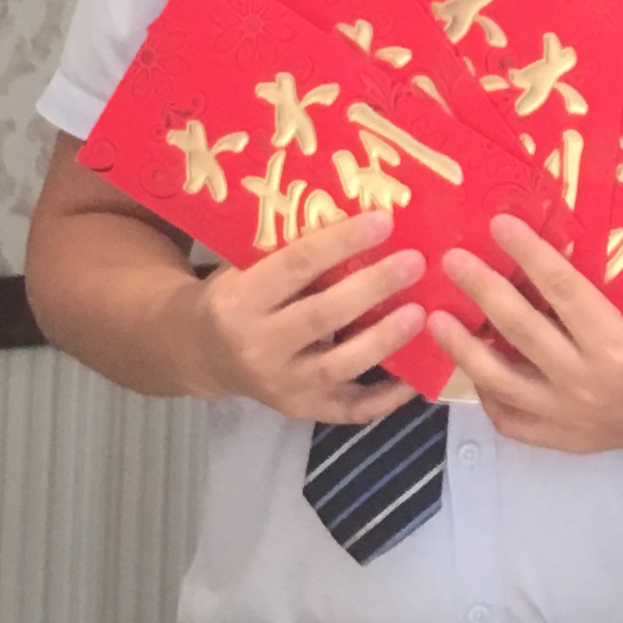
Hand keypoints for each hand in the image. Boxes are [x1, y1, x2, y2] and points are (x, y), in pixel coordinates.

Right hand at [184, 212, 427, 419]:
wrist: (203, 353)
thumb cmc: (236, 294)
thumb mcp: (245, 265)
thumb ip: (288, 248)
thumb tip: (360, 211)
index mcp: (240, 300)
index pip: (296, 266)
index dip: (341, 242)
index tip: (384, 221)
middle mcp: (257, 346)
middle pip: (321, 316)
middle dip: (371, 288)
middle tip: (414, 262)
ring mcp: (280, 384)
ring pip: (338, 366)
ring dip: (383, 340)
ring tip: (420, 313)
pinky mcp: (301, 410)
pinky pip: (348, 410)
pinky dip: (385, 397)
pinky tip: (417, 377)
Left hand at [432, 219, 622, 452]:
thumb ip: (604, 284)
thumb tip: (552, 249)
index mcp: (618, 343)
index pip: (561, 290)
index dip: (528, 253)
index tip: (498, 224)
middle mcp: (587, 384)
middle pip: (520, 331)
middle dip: (482, 291)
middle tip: (451, 262)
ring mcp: (571, 418)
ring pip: (501, 382)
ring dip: (464, 349)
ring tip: (436, 320)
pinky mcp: (566, 442)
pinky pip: (512, 421)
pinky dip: (488, 395)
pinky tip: (473, 370)